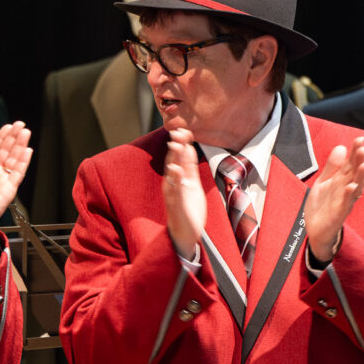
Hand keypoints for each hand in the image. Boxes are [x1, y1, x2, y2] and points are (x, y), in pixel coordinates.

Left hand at [0, 121, 31, 240]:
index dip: (1, 138)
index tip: (7, 127)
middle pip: (7, 152)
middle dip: (14, 138)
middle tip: (20, 124)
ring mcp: (3, 181)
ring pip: (14, 159)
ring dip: (20, 146)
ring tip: (25, 132)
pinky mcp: (9, 189)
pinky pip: (17, 174)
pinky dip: (23, 162)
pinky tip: (27, 151)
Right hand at [162, 128, 207, 258]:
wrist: (186, 234)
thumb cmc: (188, 208)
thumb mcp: (191, 183)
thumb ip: (189, 167)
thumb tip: (188, 147)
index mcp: (177, 179)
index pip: (178, 158)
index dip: (181, 144)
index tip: (184, 129)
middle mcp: (172, 185)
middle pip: (172, 162)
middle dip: (175, 147)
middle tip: (178, 132)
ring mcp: (174, 195)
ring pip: (172, 174)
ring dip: (173, 159)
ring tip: (175, 145)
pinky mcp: (177, 206)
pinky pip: (175, 191)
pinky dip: (175, 180)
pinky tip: (176, 169)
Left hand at [303, 142, 363, 263]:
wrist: (315, 230)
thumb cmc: (322, 206)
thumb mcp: (323, 182)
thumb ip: (332, 166)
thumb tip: (341, 147)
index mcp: (342, 181)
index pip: (351, 163)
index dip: (355, 152)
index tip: (360, 139)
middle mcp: (346, 189)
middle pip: (355, 173)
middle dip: (360, 161)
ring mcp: (344, 201)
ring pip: (356, 187)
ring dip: (361, 177)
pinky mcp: (340, 213)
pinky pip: (346, 203)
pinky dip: (349, 194)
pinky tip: (351, 186)